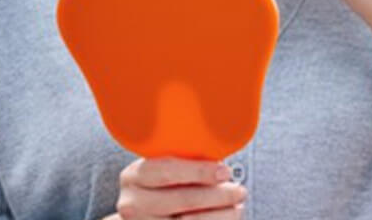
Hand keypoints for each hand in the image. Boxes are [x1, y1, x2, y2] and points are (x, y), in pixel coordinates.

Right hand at [113, 156, 246, 218]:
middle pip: (181, 199)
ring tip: (238, 207)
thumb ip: (184, 163)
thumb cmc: (161, 188)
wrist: (144, 218)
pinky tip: (226, 217)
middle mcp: (132, 204)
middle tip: (239, 190)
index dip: (198, 171)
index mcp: (133, 176)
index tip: (224, 172)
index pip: (166, 170)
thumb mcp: (163, 171)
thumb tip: (220, 159)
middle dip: (216, 195)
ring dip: (220, 215)